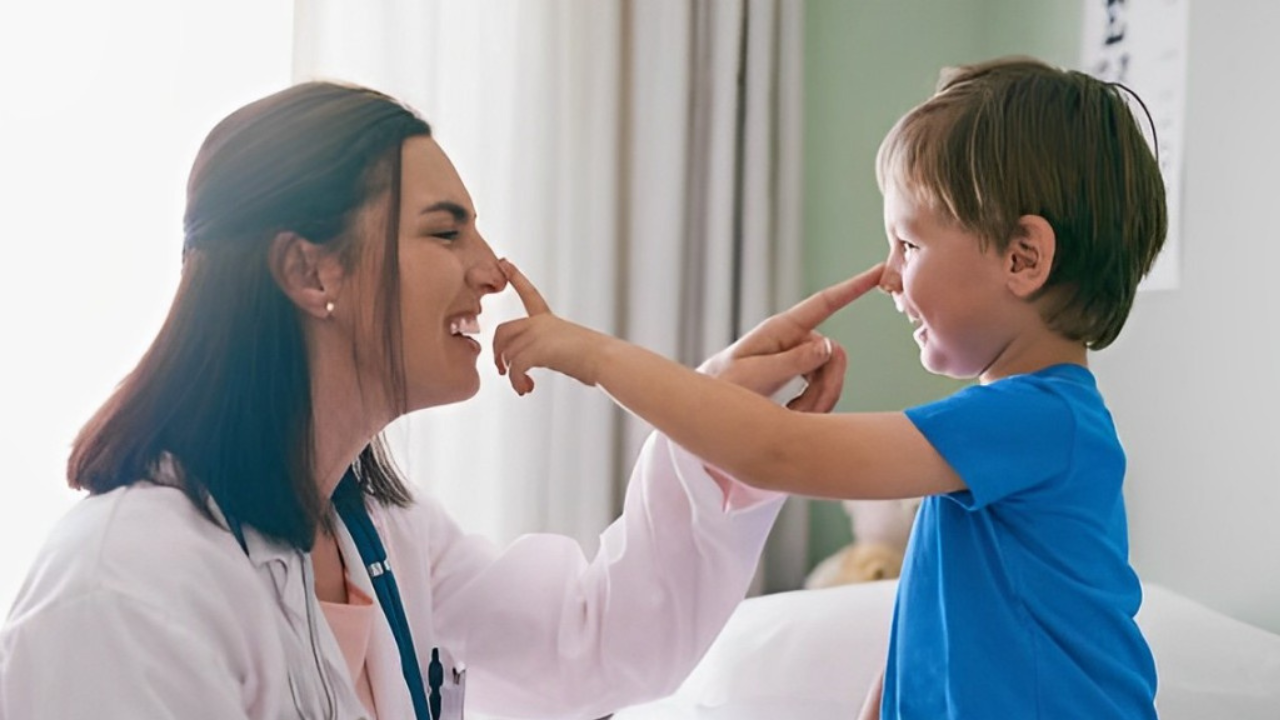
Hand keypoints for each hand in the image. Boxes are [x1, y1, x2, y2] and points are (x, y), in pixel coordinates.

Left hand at [492, 260, 612, 394]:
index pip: (529, 293)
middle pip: (503, 330)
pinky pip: (515, 367)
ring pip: (508, 353)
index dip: (516, 277)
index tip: (504, 262)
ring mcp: (538, 335)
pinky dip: (517, 381)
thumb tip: (543, 365)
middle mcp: (541, 323)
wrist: (605, 360)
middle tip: (501, 370)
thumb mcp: (569, 347)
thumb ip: (550, 350)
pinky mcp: (537, 349)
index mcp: (549, 320)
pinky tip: (526, 389)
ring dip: (511, 374)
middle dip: (497, 351)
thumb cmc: (595, 359)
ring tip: (523, 387)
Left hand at [699, 264, 884, 413]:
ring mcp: (798, 355)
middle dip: (826, 388)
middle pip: (836, 356)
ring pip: (833, 376)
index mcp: (781, 329)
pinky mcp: (799, 373)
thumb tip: (830, 345)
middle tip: (802, 413)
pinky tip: (792, 414)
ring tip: (789, 415)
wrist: (708, 406)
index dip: (854, 287)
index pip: (824, 303)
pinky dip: (814, 406)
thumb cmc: (723, 387)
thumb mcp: (755, 375)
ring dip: (817, 402)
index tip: (880, 270)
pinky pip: (825, 388)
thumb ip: (793, 361)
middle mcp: (794, 338)